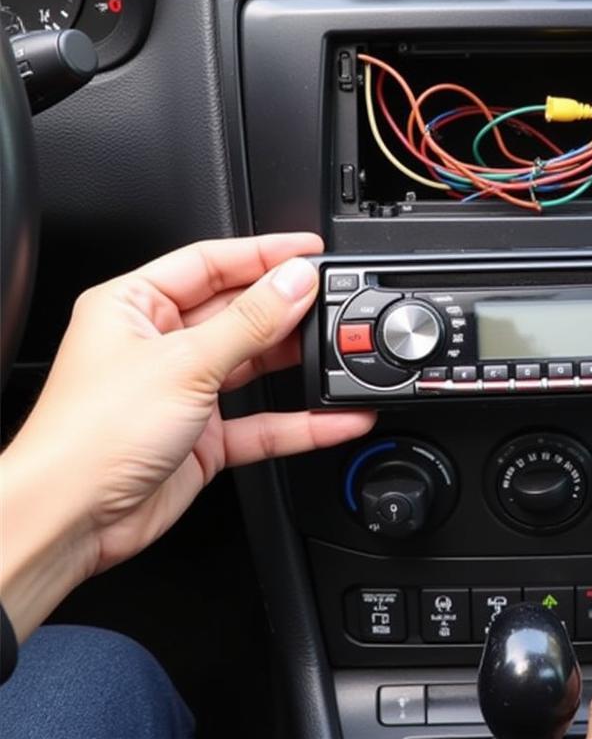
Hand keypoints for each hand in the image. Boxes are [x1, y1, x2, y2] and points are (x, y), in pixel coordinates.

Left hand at [0, 234, 374, 639]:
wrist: (68, 522)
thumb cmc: (88, 436)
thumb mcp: (183, 362)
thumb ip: (250, 321)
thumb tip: (295, 281)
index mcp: (135, 306)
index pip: (210, 262)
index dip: (263, 254)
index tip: (309, 251)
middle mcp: (159, 344)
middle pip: (237, 311)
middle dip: (286, 308)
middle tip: (333, 299)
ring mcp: (184, 392)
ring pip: (254, 364)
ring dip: (297, 361)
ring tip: (341, 349)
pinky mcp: (204, 438)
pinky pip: (263, 421)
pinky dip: (301, 422)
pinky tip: (336, 417)